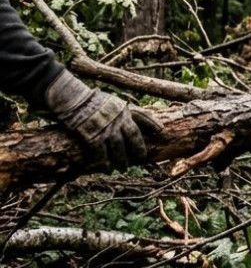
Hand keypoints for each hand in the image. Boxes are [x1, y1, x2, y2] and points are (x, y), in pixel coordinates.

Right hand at [43, 71, 162, 169]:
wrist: (72, 98)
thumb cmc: (91, 99)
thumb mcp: (112, 101)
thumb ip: (124, 109)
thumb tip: (134, 114)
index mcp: (124, 110)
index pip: (144, 116)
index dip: (153, 124)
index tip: (161, 132)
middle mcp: (118, 120)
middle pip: (133, 137)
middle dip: (138, 149)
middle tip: (141, 158)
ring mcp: (106, 129)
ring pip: (119, 148)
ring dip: (121, 160)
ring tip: (122, 168)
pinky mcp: (93, 137)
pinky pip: (101, 153)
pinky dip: (104, 162)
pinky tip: (106, 168)